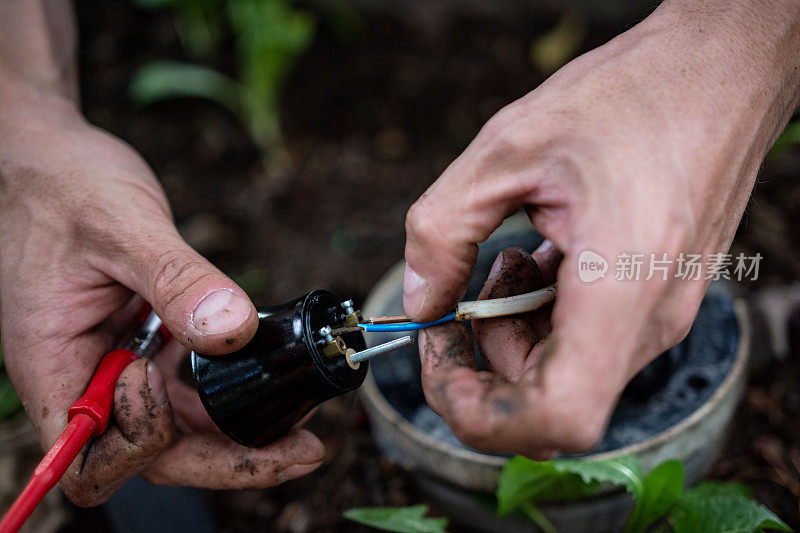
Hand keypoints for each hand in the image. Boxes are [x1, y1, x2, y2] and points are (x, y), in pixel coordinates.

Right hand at [0, 76, 322, 505]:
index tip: (168, 381)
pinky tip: (276, 379)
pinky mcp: (149, 345)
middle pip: (154, 454)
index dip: (142, 443)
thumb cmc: (64, 186)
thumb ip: (175, 279)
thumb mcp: (123, 225)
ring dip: (239, 432)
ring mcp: (121, 364)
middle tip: (303, 449)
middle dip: (227, 459)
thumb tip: (232, 328)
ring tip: (303, 420)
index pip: (93, 456)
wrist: (54, 161)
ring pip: (180, 428)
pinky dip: (232, 392)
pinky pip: (190, 388)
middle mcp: (88, 377)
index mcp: (56, 363)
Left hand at [403, 0, 799, 456]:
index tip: (440, 357)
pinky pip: (586, 340)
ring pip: (563, 370)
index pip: (559, 417)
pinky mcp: (657, 301)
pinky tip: (544, 254)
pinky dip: (545, 314)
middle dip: (486, 356)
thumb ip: (443, 229)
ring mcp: (660, 315)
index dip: (482, 412)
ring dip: (515, 329)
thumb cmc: (629, 97)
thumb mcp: (506, 149)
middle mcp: (651, 320)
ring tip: (513, 255)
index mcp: (620, 287)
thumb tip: (420, 300)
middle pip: (548, 399)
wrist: (719, 73)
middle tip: (464, 292)